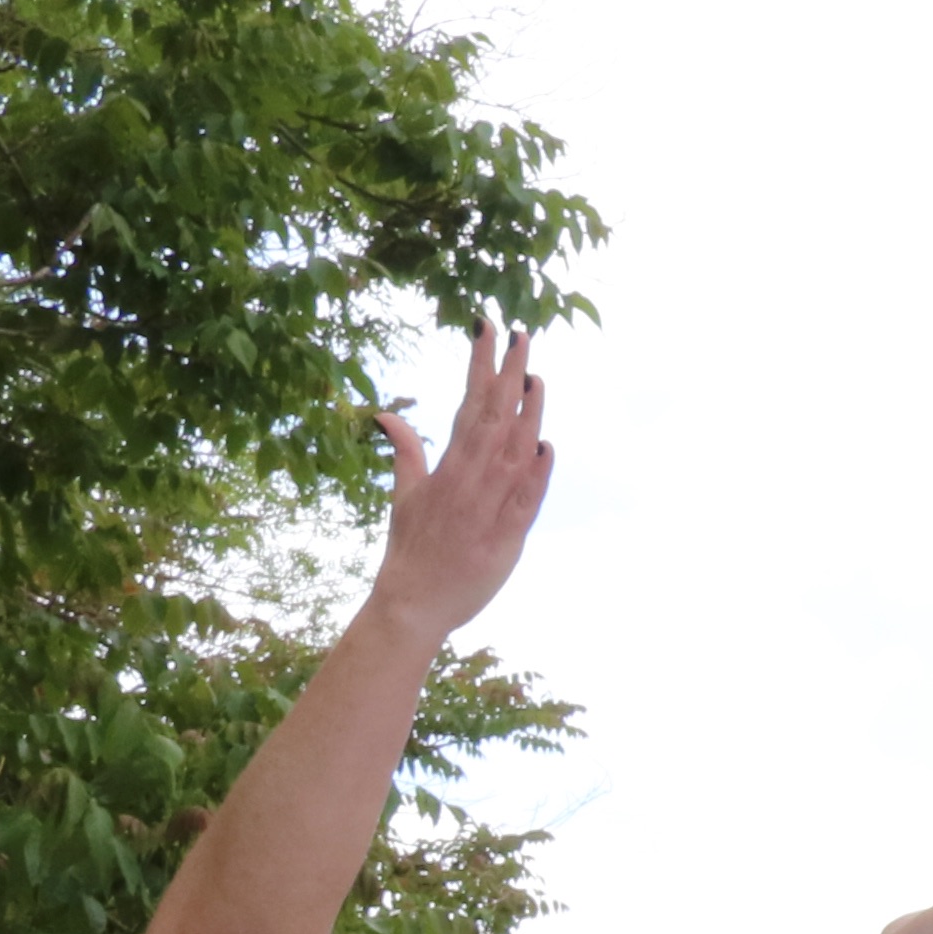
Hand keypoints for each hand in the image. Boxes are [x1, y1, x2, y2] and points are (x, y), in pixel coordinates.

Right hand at [362, 320, 556, 641]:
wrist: (414, 604)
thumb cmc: (410, 550)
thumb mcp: (403, 495)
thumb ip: (404, 452)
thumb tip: (386, 414)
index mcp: (445, 468)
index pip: (467, 403)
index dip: (480, 364)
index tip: (487, 329)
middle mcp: (468, 482)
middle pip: (494, 418)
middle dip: (509, 374)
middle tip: (522, 335)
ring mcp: (489, 509)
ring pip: (514, 452)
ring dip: (529, 414)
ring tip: (536, 377)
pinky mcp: (508, 539)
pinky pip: (527, 501)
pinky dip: (538, 474)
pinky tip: (546, 446)